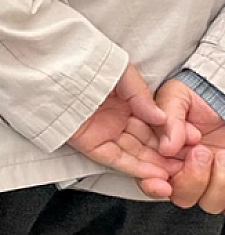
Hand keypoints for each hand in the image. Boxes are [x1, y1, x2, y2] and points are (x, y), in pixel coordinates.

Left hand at [67, 64, 177, 188]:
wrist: (47, 64)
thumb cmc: (81, 61)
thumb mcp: (121, 72)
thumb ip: (141, 96)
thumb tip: (161, 118)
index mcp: (122, 100)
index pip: (151, 123)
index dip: (169, 134)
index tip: (187, 142)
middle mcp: (111, 117)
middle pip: (143, 141)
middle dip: (164, 154)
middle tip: (184, 164)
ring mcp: (100, 129)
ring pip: (131, 153)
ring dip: (153, 165)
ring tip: (174, 173)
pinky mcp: (86, 141)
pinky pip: (113, 158)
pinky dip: (133, 167)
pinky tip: (153, 173)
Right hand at [149, 79, 224, 208]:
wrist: (222, 97)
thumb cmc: (198, 96)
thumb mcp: (176, 97)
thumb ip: (169, 119)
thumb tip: (167, 146)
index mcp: (158, 151)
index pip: (146, 177)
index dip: (150, 183)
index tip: (161, 181)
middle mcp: (180, 168)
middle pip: (177, 196)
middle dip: (188, 180)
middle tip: (198, 152)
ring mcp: (206, 178)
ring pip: (205, 202)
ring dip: (213, 181)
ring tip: (218, 154)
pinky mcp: (223, 181)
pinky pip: (224, 200)